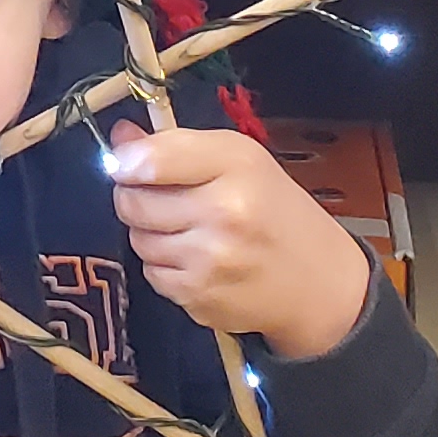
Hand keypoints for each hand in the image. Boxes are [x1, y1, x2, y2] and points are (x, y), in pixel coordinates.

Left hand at [107, 118, 370, 361]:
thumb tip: (119, 138)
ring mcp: (209, 262)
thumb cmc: (276, 211)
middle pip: (133, 201)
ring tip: (187, 229)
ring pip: (138, 238)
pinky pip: (152, 273)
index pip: (151, 159)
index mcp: (236, 167)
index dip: (126, 161)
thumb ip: (176, 146)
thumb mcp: (240, 160)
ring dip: (151, 233)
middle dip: (136, 196)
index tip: (126, 164)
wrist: (319, 282)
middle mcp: (223, 214)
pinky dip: (165, 266)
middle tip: (162, 197)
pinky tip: (196, 260)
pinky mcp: (199, 298)